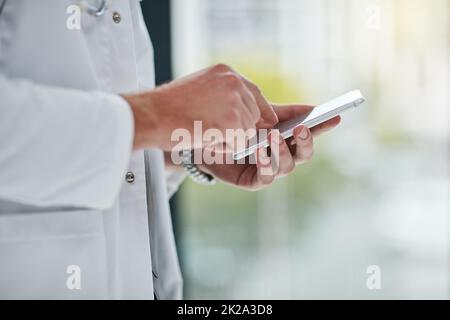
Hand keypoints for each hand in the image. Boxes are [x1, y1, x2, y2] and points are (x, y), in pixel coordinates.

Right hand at [122, 64, 277, 150]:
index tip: (261, 124)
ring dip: (229, 140)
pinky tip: (206, 141)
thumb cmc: (167, 106)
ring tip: (205, 134)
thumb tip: (241, 111)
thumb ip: (222, 95)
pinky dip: (224, 149)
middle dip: (241, 129)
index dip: (259, 111)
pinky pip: (239, 144)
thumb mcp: (199, 89)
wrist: (151, 114)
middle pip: (254, 114)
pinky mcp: (231, 122)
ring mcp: (234, 102)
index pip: (254, 93)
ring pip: (247, 131)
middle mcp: (234, 83)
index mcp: (226, 73)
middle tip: (215, 133)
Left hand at [198, 104, 340, 189]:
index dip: (323, 127)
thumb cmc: (235, 127)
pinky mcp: (254, 182)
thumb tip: (312, 107)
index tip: (335, 116)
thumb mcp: (258, 115)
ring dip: (283, 151)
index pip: (310, 134)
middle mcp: (282, 156)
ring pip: (287, 166)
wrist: (206, 142)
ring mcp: (269, 170)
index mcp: (287, 139)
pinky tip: (259, 151)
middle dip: (305, 142)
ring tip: (274, 136)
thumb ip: (283, 112)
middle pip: (303, 154)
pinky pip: (266, 177)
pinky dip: (266, 164)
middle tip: (302, 128)